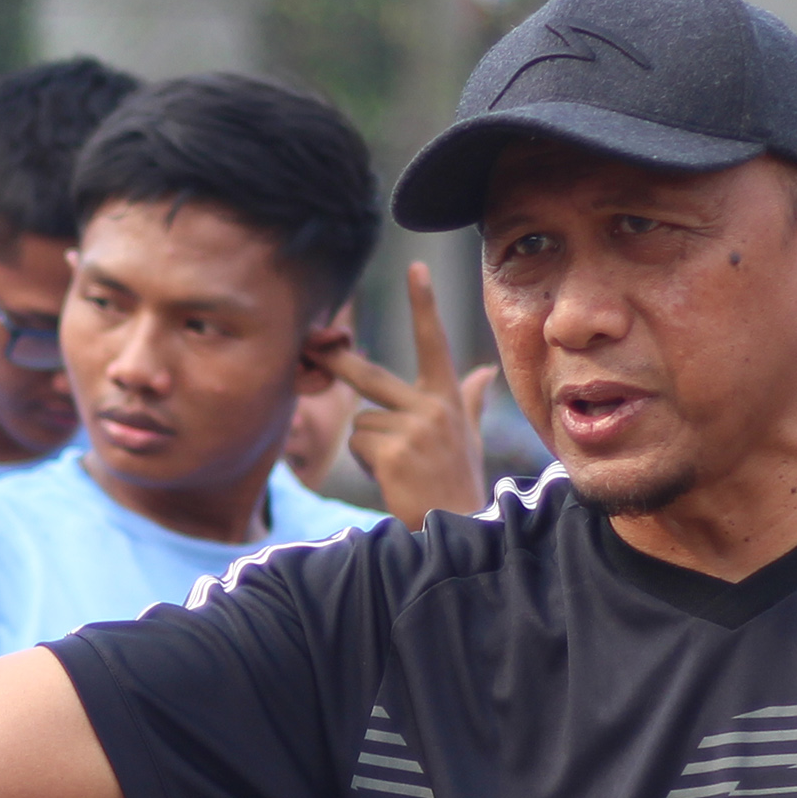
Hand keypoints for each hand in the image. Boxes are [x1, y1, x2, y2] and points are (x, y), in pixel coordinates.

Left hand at [308, 260, 499, 527]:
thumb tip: (484, 371)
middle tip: (311, 346)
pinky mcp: (394, 451)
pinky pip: (358, 444)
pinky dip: (368, 464)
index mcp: (446, 399)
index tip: (416, 267)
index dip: (424, 304)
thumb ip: (471, 402)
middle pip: (370, 374)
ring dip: (369, 448)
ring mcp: (414, 428)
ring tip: (400, 470)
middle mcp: (432, 407)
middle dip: (337, 362)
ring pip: (360, 422)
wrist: (459, 530)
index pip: (434, 343)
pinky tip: (394, 479)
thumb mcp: (469, 440)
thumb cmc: (460, 485)